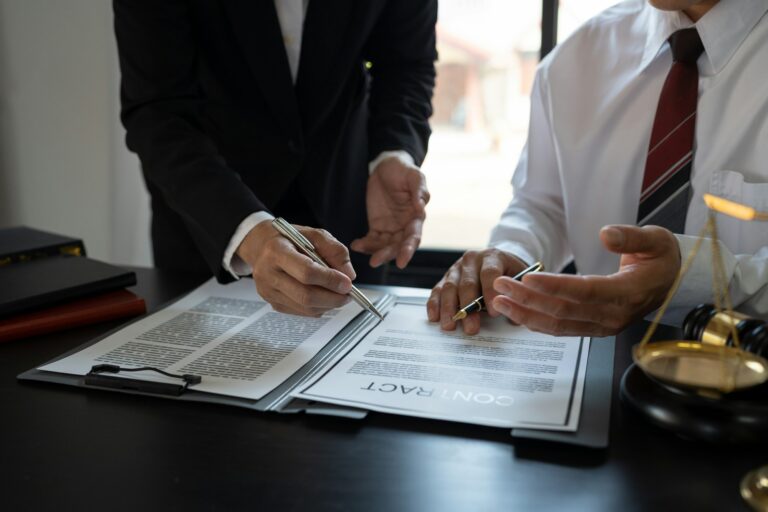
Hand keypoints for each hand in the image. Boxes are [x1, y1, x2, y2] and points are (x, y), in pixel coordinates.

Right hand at [236, 221, 354, 315]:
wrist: (262, 247)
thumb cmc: (289, 239)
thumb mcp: (313, 234)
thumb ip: (334, 250)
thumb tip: (349, 274)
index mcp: (276, 251)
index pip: (306, 272)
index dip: (330, 280)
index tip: (348, 283)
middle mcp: (267, 273)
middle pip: (305, 295)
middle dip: (333, 298)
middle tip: (348, 294)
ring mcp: (268, 291)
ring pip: (305, 308)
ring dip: (328, 305)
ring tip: (339, 295)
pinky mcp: (273, 303)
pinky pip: (301, 312)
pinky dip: (319, 308)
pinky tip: (325, 297)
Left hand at [350, 156, 429, 268]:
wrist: (386, 166)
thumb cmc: (403, 170)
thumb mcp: (414, 175)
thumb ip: (419, 190)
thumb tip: (421, 208)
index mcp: (416, 217)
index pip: (413, 237)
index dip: (408, 250)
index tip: (402, 262)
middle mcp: (405, 227)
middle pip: (397, 246)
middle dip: (387, 255)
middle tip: (374, 261)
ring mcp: (391, 228)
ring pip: (384, 246)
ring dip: (374, 251)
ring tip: (360, 248)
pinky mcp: (377, 226)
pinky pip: (371, 239)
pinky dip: (364, 244)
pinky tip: (356, 245)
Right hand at [426, 249, 527, 334]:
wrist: (497, 262)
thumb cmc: (509, 274)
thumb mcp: (519, 279)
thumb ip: (517, 296)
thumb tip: (513, 316)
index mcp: (492, 257)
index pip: (490, 273)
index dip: (490, 293)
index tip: (493, 313)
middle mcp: (472, 259)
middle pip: (468, 283)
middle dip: (468, 308)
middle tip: (471, 328)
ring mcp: (456, 268)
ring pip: (450, 287)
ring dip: (449, 308)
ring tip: (450, 326)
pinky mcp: (446, 277)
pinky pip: (437, 290)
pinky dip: (435, 304)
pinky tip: (435, 317)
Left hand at [491, 225, 680, 335]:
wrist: (671, 283)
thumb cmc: (662, 259)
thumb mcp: (656, 239)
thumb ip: (631, 237)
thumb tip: (606, 234)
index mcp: (628, 293)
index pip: (584, 292)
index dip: (554, 286)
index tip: (527, 278)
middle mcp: (613, 316)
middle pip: (564, 311)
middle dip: (528, 299)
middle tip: (500, 285)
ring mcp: (603, 326)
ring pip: (558, 325)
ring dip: (525, 314)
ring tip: (499, 300)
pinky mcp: (593, 328)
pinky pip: (561, 329)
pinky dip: (536, 322)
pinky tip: (516, 312)